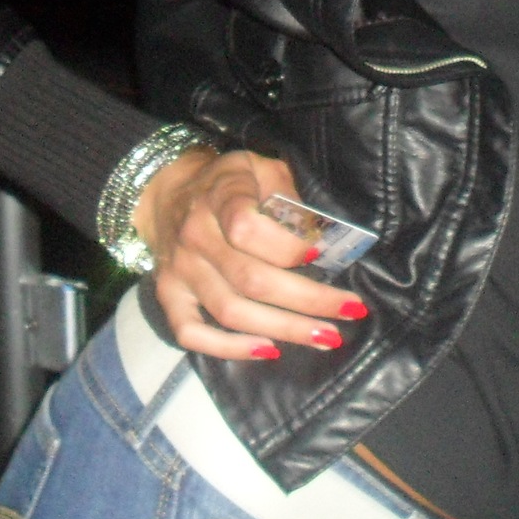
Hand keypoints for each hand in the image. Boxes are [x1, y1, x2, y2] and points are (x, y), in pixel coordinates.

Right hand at [134, 148, 367, 361]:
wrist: (168, 191)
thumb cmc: (230, 181)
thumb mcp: (263, 167)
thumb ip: (290, 195)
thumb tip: (325, 239)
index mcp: (220, 195)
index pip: (247, 227)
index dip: (287, 247)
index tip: (322, 256)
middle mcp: (195, 234)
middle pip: (251, 279)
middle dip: (306, 300)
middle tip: (350, 311)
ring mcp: (180, 269)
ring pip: (231, 311)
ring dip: (283, 329)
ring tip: (325, 337)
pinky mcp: (169, 295)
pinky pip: (191, 332)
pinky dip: (228, 348)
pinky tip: (268, 351)